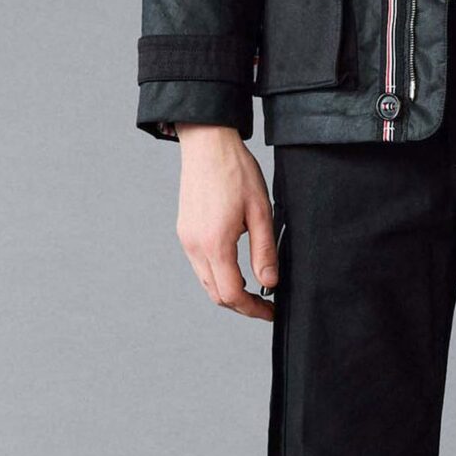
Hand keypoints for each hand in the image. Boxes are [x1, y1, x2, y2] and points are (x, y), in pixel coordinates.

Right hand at [174, 126, 279, 319]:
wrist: (208, 143)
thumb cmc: (236, 171)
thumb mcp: (260, 212)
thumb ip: (264, 252)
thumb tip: (269, 283)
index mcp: (215, 243)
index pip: (232, 294)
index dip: (253, 309)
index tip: (271, 312)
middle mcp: (195, 246)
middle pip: (216, 294)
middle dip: (241, 305)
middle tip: (265, 305)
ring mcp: (186, 239)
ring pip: (206, 282)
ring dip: (228, 292)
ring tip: (253, 289)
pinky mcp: (184, 232)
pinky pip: (199, 266)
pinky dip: (217, 276)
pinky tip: (235, 269)